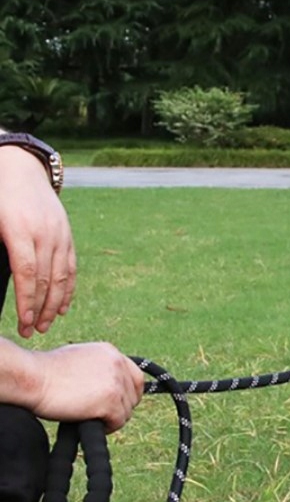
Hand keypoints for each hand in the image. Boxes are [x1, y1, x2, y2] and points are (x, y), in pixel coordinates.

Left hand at [0, 147, 76, 337]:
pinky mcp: (68, 237)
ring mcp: (60, 235)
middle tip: (31, 331)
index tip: (23, 321)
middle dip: (39, 309)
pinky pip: (71, 268)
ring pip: (61, 277)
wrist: (21, 169)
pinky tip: (62, 308)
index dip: (26, 301)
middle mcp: (45, 234)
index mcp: (20, 230)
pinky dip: (68, 290)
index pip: (27, 274)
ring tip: (46, 325)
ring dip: (55, 305)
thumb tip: (2, 280)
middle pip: (45, 280)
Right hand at [22, 343, 143, 433]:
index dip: (129, 392)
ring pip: (127, 410)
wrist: (33, 378)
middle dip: (120, 406)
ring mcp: (116, 382)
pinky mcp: (111, 400)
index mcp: (111, 352)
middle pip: (133, 394)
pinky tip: (91, 422)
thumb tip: (106, 383)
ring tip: (90, 416)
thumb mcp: (80, 358)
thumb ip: (99, 367)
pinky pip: (119, 420)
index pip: (136, 376)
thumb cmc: (46, 371)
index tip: (120, 402)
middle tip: (102, 413)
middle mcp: (118, 364)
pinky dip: (108, 426)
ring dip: (112, 417)